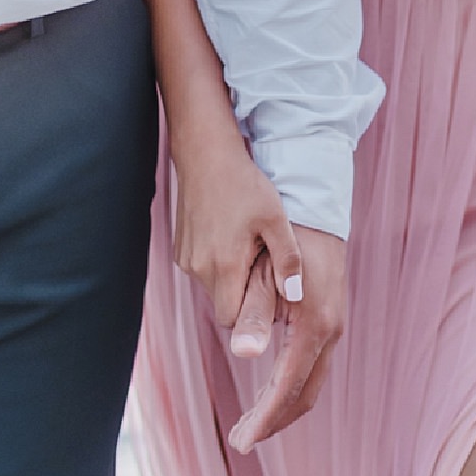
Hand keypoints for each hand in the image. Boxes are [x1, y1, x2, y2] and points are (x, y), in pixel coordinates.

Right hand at [168, 123, 303, 339]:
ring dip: (229, 278)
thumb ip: (287, 259)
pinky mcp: (180, 250)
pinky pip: (201, 271)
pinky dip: (216, 264)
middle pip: (222, 305)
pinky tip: (228, 237)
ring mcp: (186, 259)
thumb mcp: (275, 218)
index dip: (251, 313)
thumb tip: (296, 295)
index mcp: (224, 266)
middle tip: (260, 264)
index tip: (267, 291)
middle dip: (242, 295)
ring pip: (212, 288)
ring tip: (246, 246)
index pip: (232, 319)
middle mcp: (199, 268)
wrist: (206, 155)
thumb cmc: (244, 185)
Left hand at [226, 224, 346, 454]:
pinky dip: (290, 386)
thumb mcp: (261, 273)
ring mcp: (334, 325)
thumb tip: (244, 354)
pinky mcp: (329, 319)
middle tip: (241, 439)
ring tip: (249, 424)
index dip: (264, 418)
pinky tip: (269, 392)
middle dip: (273, 421)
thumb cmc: (281, 237)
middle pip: (305, 394)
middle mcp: (331, 330)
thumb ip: (253, 314)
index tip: (242, 441)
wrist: (313, 206)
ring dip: (282, 406)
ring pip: (311, 382)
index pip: (288, 386)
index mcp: (315, 323)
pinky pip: (313, 365)